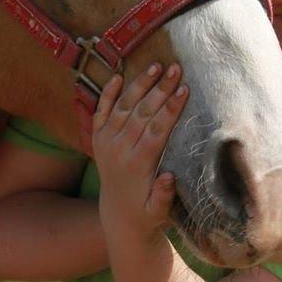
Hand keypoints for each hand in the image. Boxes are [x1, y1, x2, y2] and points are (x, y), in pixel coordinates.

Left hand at [91, 62, 189, 247]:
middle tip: (176, 69)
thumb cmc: (146, 212)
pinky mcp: (97, 139)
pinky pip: (101, 112)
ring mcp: (106, 142)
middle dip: (159, 89)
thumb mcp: (158, 212)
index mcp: (137, 164)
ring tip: (156, 65)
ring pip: (123, 107)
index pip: (155, 130)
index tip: (184, 89)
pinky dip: (108, 93)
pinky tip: (118, 76)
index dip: (170, 109)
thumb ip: (163, 196)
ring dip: (139, 85)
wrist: (118, 216)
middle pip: (141, 113)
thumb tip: (169, 177)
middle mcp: (118, 149)